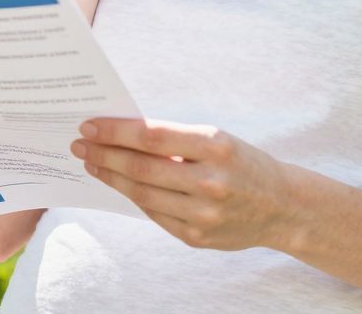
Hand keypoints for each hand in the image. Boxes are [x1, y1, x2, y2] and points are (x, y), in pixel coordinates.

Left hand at [72, 118, 291, 250]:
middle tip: (79, 145)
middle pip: (141, 167)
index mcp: (215, 146)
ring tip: (93, 164)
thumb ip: (174, 139)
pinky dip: (134, 197)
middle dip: (104, 154)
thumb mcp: (216, 139)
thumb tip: (120, 133)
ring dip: (111, 177)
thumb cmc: (241, 163)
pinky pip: (154, 214)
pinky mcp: (197, 237)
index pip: (152, 135)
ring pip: (142, 194)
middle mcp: (210, 181)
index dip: (115, 131)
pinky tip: (119, 184)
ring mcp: (203, 213)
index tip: (89, 125)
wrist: (282, 206)